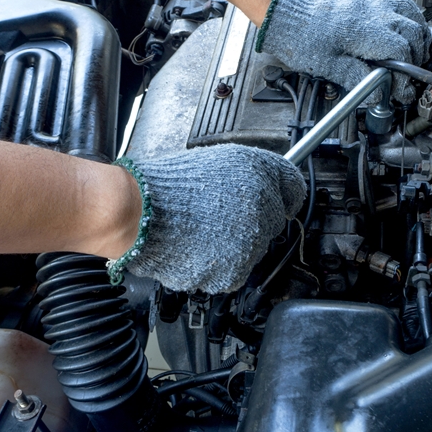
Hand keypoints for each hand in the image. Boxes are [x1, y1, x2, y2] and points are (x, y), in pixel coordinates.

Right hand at [108, 144, 305, 292]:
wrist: (138, 213)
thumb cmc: (170, 185)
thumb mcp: (220, 158)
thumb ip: (259, 170)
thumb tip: (283, 186)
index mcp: (260, 176)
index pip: (292, 189)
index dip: (278, 193)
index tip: (272, 198)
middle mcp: (262, 211)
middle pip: (273, 221)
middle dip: (252, 217)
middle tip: (217, 212)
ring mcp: (249, 245)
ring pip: (254, 248)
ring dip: (235, 242)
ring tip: (202, 228)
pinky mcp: (232, 273)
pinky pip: (234, 271)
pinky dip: (219, 264)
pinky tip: (198, 246)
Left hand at [256, 0, 429, 103]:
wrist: (287, 14)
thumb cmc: (303, 39)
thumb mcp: (328, 67)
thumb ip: (357, 79)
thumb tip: (377, 95)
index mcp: (366, 31)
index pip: (402, 52)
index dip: (406, 74)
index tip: (401, 90)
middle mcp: (374, 13)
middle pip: (413, 32)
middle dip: (417, 56)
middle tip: (408, 77)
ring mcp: (373, 1)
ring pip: (411, 14)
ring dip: (418, 35)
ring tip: (414, 55)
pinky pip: (399, 3)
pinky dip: (409, 18)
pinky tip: (405, 30)